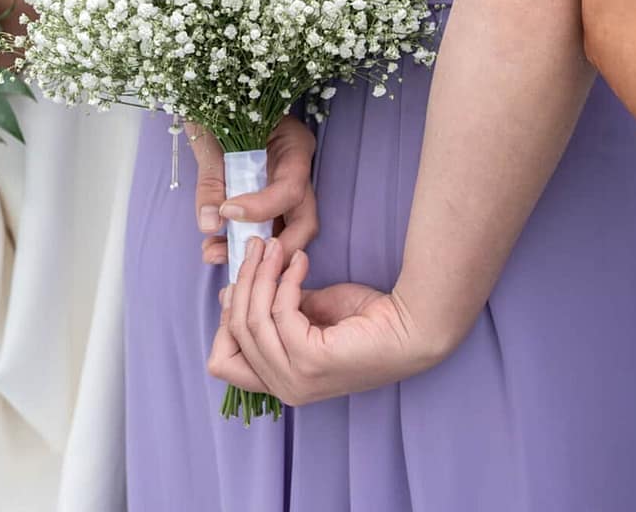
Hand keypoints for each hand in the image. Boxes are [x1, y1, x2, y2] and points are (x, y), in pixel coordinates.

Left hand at [193, 116, 318, 267]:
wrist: (207, 97)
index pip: (291, 188)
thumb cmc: (216, 106)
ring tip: (212, 254)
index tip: (226, 211)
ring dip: (252, 251)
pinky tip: (214, 248)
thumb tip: (210, 224)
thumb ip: (211, 179)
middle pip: (302, 222)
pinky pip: (262, 228)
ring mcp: (282, 187)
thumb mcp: (211, 135)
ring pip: (284, 231)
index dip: (262, 207)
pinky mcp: (265, 199)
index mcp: (294, 145)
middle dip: (274, 249)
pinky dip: (240, 242)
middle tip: (237, 259)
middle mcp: (295, 171)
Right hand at [206, 236, 447, 405]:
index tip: (237, 281)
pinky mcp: (312, 361)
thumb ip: (276, 309)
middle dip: (243, 282)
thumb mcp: (309, 314)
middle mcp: (284, 388)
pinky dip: (286, 279)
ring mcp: (297, 379)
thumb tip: (236, 289)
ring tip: (274, 246)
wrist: (413, 327)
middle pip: (236, 332)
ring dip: (261, 274)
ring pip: (252, 319)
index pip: (222, 363)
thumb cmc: (368, 321)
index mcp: (281, 382)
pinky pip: (280, 311)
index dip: (223, 320)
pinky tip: (301, 261)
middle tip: (257, 246)